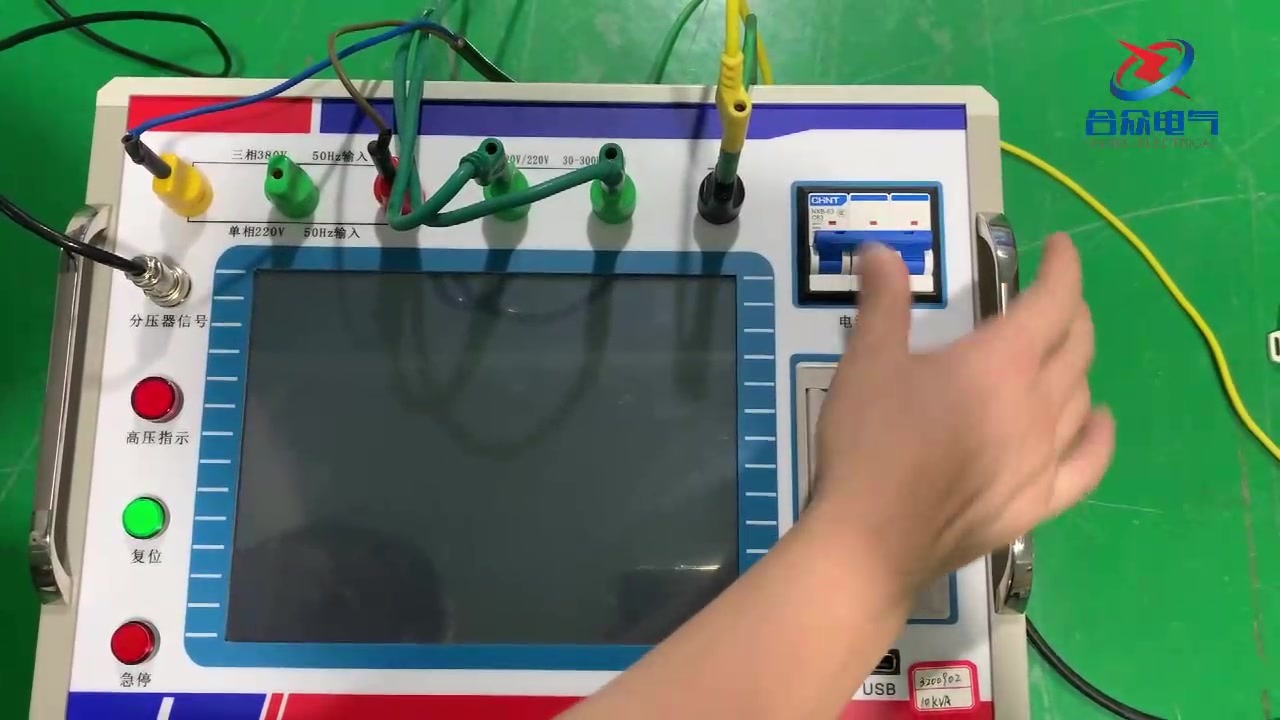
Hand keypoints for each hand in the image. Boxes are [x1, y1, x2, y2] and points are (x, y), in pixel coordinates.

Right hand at [807, 233, 1114, 598]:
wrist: (871, 538)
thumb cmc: (868, 442)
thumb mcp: (867, 361)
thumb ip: (884, 303)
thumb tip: (880, 252)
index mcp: (1001, 361)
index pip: (1053, 301)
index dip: (1063, 267)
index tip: (1057, 247)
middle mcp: (1037, 404)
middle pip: (1077, 346)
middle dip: (1070, 311)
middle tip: (1049, 298)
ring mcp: (1044, 457)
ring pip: (1082, 397)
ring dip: (1077, 365)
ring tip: (1059, 353)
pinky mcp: (1039, 502)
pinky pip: (1088, 462)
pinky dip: (1098, 435)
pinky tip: (1097, 422)